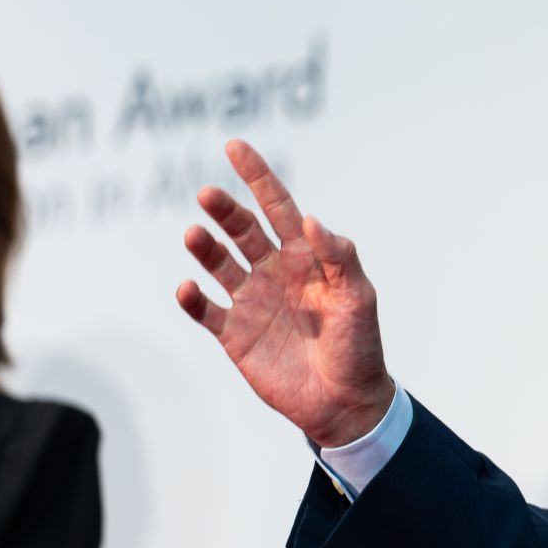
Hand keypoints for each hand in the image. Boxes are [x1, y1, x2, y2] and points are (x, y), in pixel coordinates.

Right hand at [175, 139, 393, 448]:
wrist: (345, 401)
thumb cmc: (359, 345)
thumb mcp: (358, 297)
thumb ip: (338, 257)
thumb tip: (312, 220)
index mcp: (306, 257)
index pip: (278, 208)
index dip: (258, 177)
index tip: (235, 147)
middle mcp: (275, 273)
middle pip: (243, 230)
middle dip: (225, 210)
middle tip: (208, 194)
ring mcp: (252, 302)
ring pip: (219, 264)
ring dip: (205, 248)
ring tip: (194, 234)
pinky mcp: (234, 334)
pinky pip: (205, 310)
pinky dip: (193, 298)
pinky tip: (188, 288)